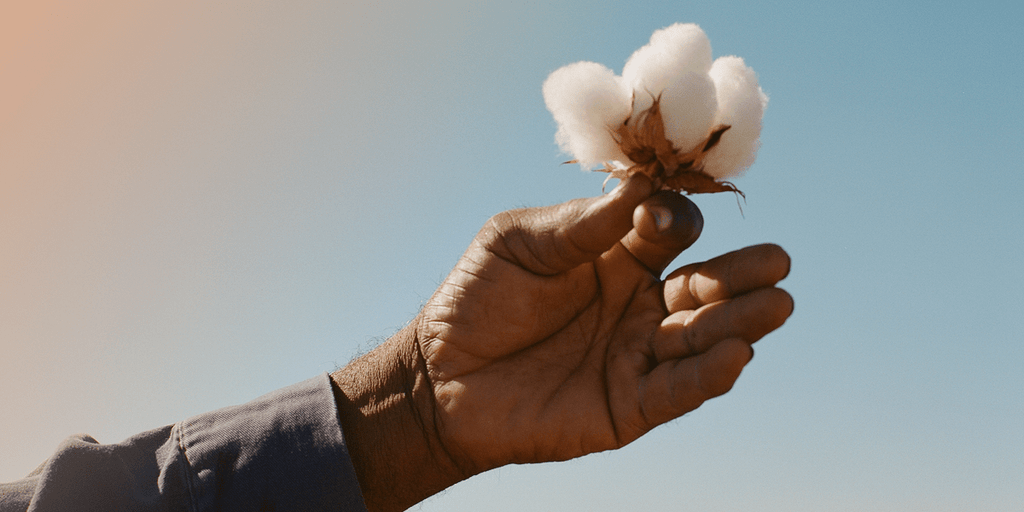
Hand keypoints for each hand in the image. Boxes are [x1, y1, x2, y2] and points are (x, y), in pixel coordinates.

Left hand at [332, 175, 792, 510]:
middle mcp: (637, 301)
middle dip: (741, 273)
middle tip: (778, 262)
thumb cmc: (474, 299)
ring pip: (702, 336)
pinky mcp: (628, 404)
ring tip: (778, 304)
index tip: (659, 218)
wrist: (437, 375)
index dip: (674, 219)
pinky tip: (735, 355)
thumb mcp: (517, 242)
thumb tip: (642, 187)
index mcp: (614, 254)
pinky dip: (707, 375)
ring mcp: (636, 353)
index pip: (669, 230)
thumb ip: (579, 223)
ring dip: (741, 321)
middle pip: (705, 283)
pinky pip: (676, 389)